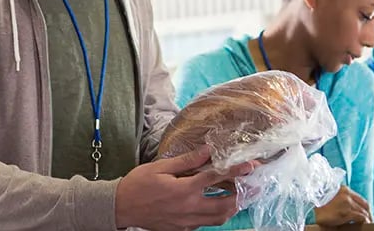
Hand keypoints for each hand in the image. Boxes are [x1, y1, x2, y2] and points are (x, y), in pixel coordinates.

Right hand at [115, 147, 254, 230]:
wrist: (120, 208)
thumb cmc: (138, 184)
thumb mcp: (161, 167)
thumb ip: (187, 161)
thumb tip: (207, 151)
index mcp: (183, 190)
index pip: (215, 178)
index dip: (235, 171)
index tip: (250, 166)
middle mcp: (188, 208)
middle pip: (224, 205)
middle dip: (242, 195)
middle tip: (253, 186)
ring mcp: (186, 222)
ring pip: (218, 219)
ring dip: (232, 207)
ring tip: (241, 195)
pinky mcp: (182, 230)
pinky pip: (205, 223)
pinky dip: (216, 215)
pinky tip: (217, 204)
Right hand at [314, 185, 371, 225]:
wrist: (309, 206)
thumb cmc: (319, 203)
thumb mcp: (331, 198)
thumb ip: (342, 199)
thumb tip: (351, 208)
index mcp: (344, 189)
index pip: (361, 199)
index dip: (365, 208)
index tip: (366, 214)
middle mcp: (346, 194)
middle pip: (364, 205)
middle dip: (368, 214)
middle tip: (369, 221)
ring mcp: (346, 203)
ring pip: (363, 212)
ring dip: (366, 219)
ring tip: (366, 224)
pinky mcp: (345, 212)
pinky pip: (360, 217)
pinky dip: (363, 221)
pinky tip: (362, 225)